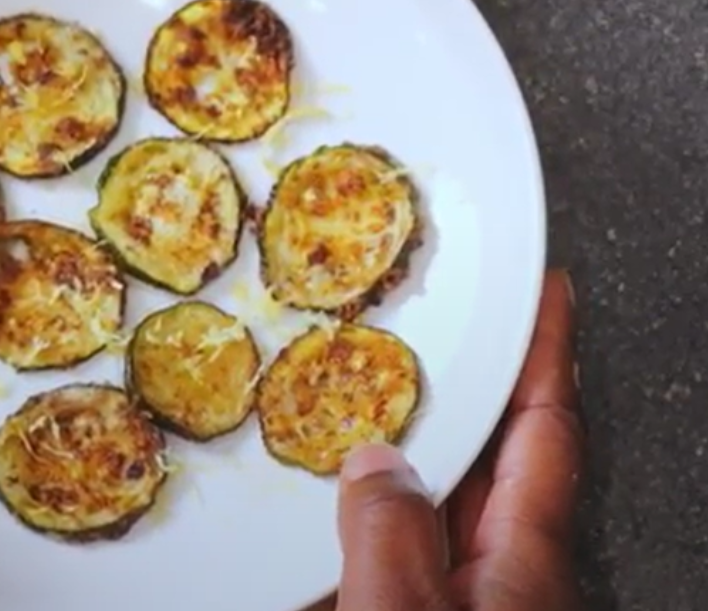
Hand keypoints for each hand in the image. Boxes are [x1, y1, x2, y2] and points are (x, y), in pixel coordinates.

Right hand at [335, 271, 582, 609]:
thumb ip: (390, 534)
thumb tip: (372, 464)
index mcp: (525, 560)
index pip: (545, 429)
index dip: (544, 352)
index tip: (544, 293)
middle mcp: (509, 577)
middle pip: (494, 460)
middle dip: (461, 392)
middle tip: (430, 334)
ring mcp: (472, 600)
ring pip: (443, 509)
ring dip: (404, 456)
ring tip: (353, 408)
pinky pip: (405, 552)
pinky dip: (368, 520)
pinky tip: (326, 513)